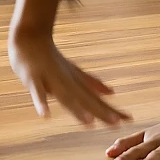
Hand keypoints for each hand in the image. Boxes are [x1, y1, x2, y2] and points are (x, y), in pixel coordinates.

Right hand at [9, 33, 129, 126]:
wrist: (30, 36)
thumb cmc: (52, 58)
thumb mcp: (74, 71)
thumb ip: (92, 83)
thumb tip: (112, 92)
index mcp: (77, 82)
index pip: (97, 99)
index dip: (112, 109)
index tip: (129, 119)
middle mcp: (67, 81)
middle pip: (85, 99)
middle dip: (101, 111)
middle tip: (117, 123)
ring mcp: (51, 79)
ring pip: (65, 97)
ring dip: (76, 110)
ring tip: (89, 123)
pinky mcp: (34, 78)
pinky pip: (38, 92)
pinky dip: (41, 103)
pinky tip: (45, 115)